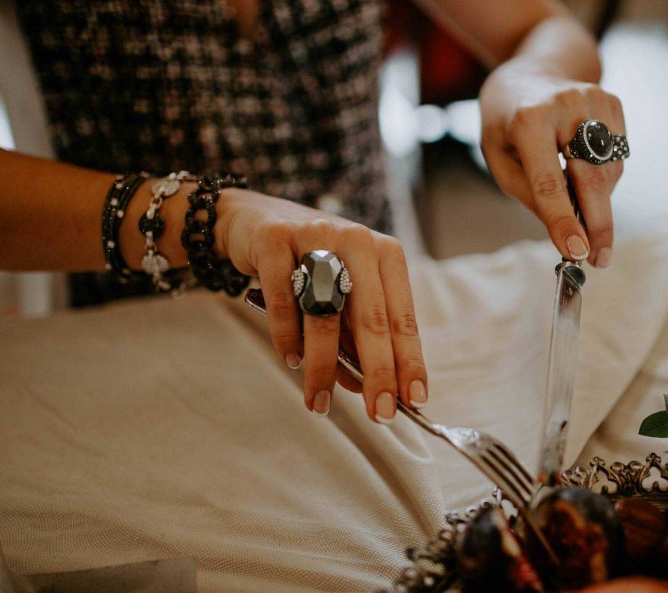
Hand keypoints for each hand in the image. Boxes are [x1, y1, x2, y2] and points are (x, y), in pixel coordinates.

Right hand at [217, 190, 426, 422]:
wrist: (253, 220)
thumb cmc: (309, 264)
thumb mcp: (341, 293)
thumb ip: (355, 335)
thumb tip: (363, 385)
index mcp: (384, 254)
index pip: (402, 317)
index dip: (409, 361)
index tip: (414, 399)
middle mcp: (356, 241)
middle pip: (371, 319)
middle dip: (378, 373)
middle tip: (379, 413)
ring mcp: (315, 236)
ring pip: (325, 314)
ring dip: (322, 366)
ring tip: (319, 400)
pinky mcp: (275, 240)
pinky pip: (284, 300)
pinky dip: (286, 336)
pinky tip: (291, 360)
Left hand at [479, 61, 625, 267]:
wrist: (532, 71)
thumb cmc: (507, 122)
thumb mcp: (499, 158)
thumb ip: (529, 194)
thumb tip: (566, 232)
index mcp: (527, 120)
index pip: (548, 183)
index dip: (563, 222)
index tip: (577, 253)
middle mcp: (566, 106)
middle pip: (590, 178)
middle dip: (597, 224)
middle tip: (599, 258)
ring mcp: (595, 101)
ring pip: (608, 172)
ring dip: (597, 201)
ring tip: (579, 210)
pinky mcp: (613, 103)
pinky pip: (617, 157)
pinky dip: (604, 178)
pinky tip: (583, 174)